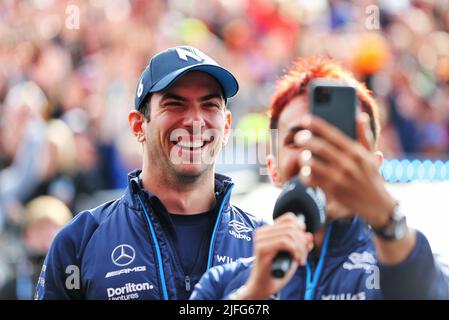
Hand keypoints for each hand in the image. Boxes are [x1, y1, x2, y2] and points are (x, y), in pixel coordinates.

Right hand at [238, 212, 312, 299]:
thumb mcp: (293, 255)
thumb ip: (301, 245)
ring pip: (289, 234)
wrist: (262, 287)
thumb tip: (309, 235)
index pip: (289, 218)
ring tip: (300, 259)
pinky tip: (297, 260)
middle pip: (291, 226)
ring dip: (300, 248)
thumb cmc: (276, 272)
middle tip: (303, 256)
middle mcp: (261, 232)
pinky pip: (285, 242)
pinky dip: (295, 251)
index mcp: (267, 231)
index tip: (303, 242)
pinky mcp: (262, 249)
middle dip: (303, 241)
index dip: (301, 228)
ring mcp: (260, 240)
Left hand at [294, 113, 395, 228]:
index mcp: (356, 151)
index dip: (317, 125)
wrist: (376, 204)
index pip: (333, 134)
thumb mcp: (370, 155)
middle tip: (299, 137)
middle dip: (306, 140)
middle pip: (320, 147)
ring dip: (304, 158)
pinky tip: (305, 171)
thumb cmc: (370, 176)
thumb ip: (364, 135)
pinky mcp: (332, 190)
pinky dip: (305, 174)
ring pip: (313, 163)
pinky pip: (312, 179)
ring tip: (302, 155)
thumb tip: (360, 115)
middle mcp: (348, 163)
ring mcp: (339, 177)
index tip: (305, 119)